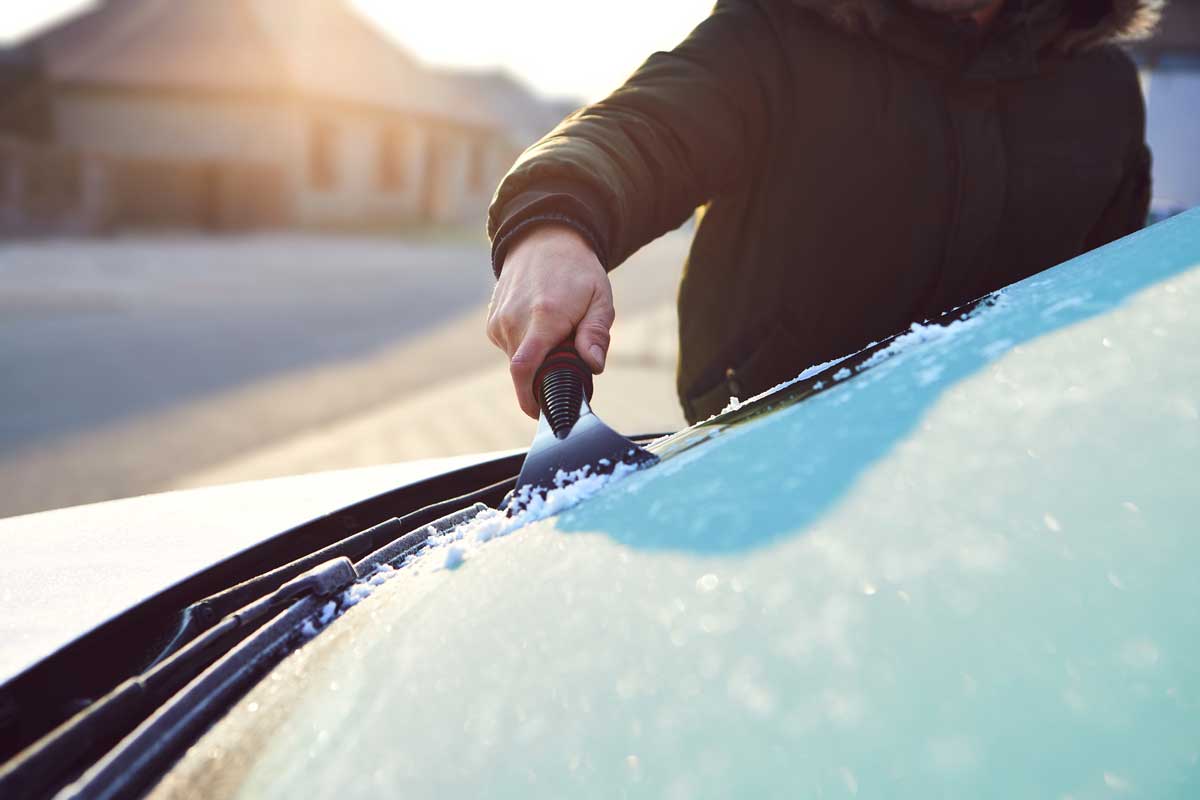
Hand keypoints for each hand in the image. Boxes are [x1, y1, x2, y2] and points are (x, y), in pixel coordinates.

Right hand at [486, 224, 613, 417]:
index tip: (542, 414)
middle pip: (525, 371)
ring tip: (556, 335)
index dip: (529, 399)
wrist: (543, 240)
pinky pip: (510, 349)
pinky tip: (540, 327)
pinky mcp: (493, 324)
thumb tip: (593, 365)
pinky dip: (526, 349)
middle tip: (567, 361)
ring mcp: (499, 322)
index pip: (525, 368)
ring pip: (516, 362)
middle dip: (544, 378)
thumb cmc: (577, 272)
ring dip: (537, 361)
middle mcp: (515, 321)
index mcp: (544, 317)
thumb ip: (596, 333)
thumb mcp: (600, 298)